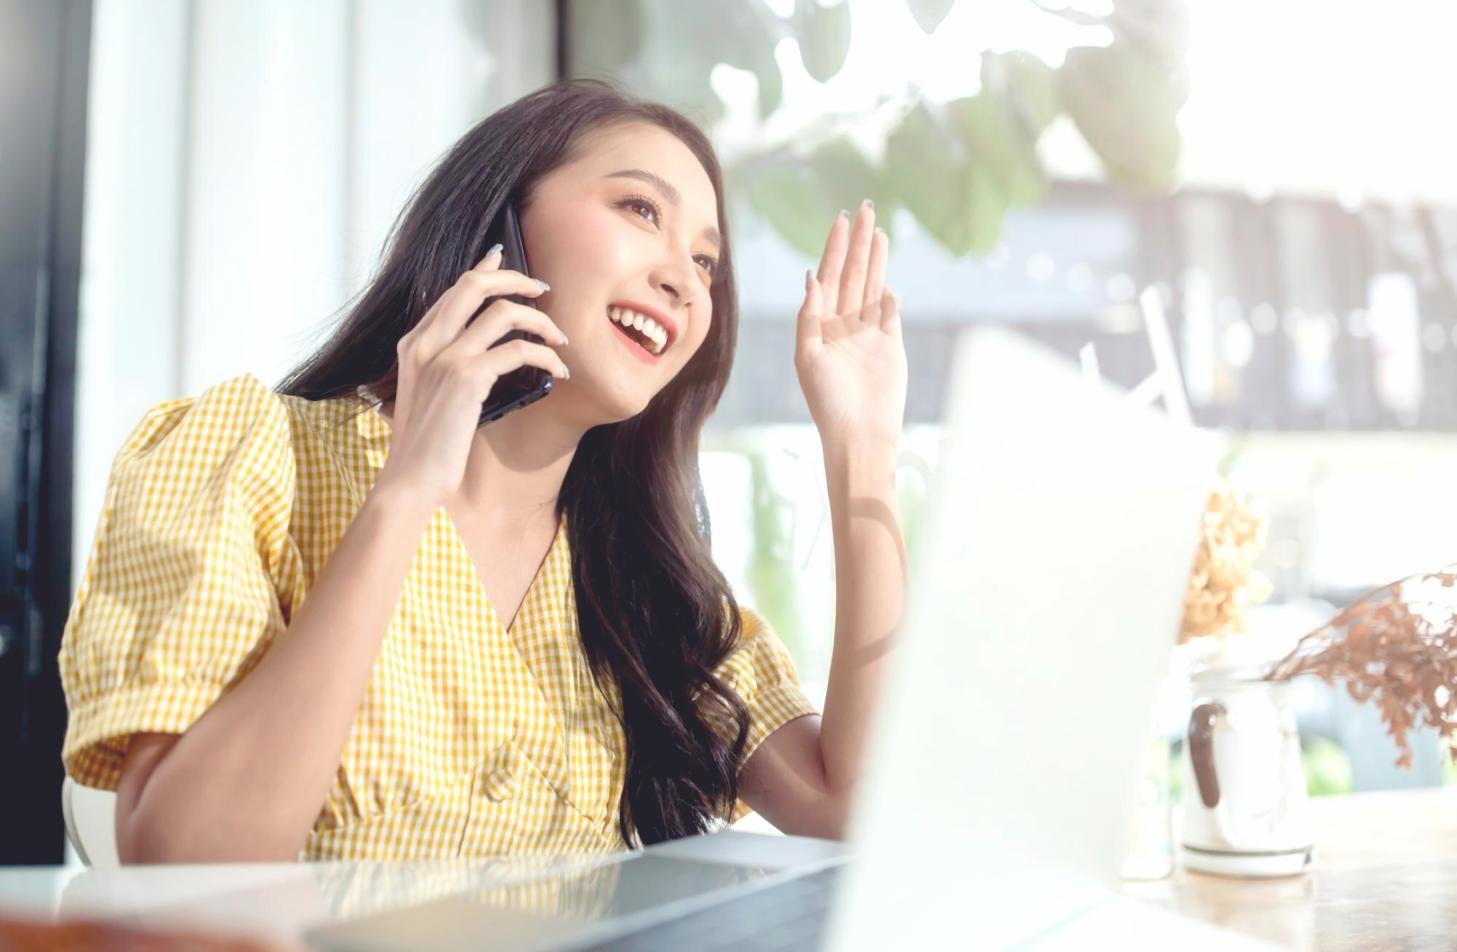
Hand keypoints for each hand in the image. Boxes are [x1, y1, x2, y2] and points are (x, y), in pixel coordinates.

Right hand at [374, 247, 570, 507]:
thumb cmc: (426, 445)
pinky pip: (518, 349)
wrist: (411, 478)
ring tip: (559, 339)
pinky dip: (545, 356)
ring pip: (503, 312)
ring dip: (540, 321)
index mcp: (413, 343)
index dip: (483, 270)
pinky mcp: (466, 377)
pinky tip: (558, 369)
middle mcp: (425, 342)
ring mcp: (444, 357)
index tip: (503, 257)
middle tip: (542, 288)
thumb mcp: (428, 395)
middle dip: (514, 278)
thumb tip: (483, 350)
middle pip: (474, 285)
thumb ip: (445, 366)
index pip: (452, 290)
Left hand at [796, 201, 907, 451]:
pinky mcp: (890, 345)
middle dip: (858, 242)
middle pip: (853, 273)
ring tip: (879, 230)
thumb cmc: (827, 401)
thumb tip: (811, 277)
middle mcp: (843, 324)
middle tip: (866, 208)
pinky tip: (886, 277)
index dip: (836, 247)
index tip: (842, 219)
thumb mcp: (807, 357)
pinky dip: (888, 295)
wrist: (859, 433)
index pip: (829, 275)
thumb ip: (809, 317)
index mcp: (820, 324)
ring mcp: (867, 333)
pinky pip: (889, 313)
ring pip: (871, 286)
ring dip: (876, 259)